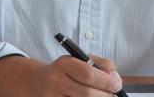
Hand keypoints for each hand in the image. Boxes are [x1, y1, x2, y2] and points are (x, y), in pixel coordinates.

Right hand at [0, 54, 122, 95]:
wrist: (36, 82)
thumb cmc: (64, 71)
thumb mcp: (79, 60)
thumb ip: (100, 64)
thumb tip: (115, 77)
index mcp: (64, 64)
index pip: (88, 73)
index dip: (106, 81)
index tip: (117, 84)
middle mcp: (56, 81)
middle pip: (87, 93)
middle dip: (105, 95)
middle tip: (114, 94)